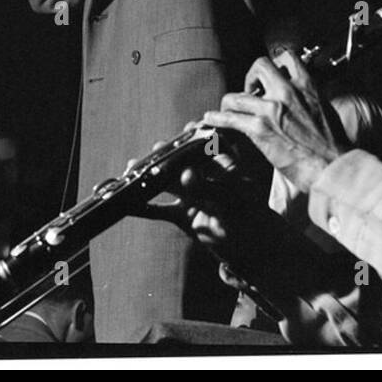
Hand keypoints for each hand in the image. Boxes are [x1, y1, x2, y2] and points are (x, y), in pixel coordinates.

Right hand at [125, 134, 255, 266]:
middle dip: (167, 155)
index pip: (209, 147)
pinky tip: (129, 204)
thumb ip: (208, 189)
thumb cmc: (250, 223)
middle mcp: (207, 179)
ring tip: (132, 167)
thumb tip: (185, 174)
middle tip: (156, 149)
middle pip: (183, 162)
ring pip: (168, 184)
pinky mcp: (183, 216)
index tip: (188, 128)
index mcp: (225, 168)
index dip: (198, 136)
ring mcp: (193, 197)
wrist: (252, 252)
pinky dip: (144, 208)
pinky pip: (161, 210)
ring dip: (150, 177)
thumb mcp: (232, 204)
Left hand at [201, 51, 351, 193]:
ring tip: (229, 110)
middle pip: (258, 66)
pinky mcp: (260, 128)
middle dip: (250, 77)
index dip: (273, 65)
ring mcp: (271, 109)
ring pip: (237, 95)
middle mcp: (288, 92)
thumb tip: (298, 101)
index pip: (286, 57)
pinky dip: (217, 118)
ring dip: (230, 103)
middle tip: (250, 92)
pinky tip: (211, 119)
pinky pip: (230, 117)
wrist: (333, 166)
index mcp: (307, 86)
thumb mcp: (325, 110)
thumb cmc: (332, 146)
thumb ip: (308, 99)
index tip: (268, 76)